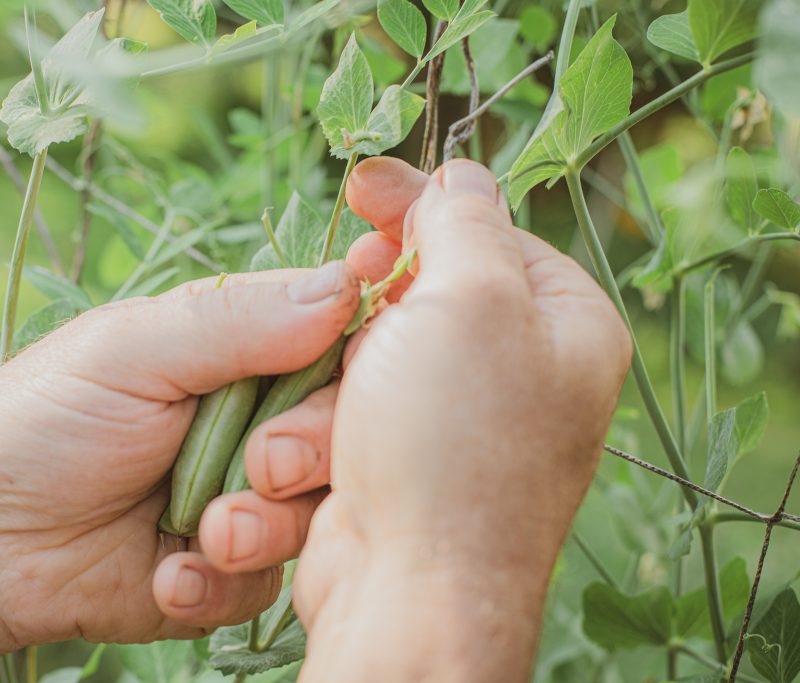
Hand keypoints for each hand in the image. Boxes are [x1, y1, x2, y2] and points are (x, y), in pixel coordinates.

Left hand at [0, 264, 360, 679]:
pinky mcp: (228, 569)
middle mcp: (256, 422)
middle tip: (263, 467)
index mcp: (241, 351)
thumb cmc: (42, 420)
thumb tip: (345, 285)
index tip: (348, 381)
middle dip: (311, 453)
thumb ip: (235, 323)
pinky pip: (267, 583)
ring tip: (204, 533)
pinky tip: (169, 573)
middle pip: (345, 432)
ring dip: (265, 527)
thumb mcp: (131, 352)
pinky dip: (221, 583)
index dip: (358, 364)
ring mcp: (247, 497)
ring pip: (318, 514)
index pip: (339, 341)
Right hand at [199, 158, 631, 681]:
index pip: (488, 230)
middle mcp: (517, 375)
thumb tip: (461, 173)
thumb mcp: (471, 297)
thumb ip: (464, 219)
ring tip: (305, 449)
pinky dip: (311, 441)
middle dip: (356, 315)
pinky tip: (297, 478)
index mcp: (563, 325)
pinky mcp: (398, 470)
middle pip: (419, 297)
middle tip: (333, 315)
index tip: (359, 182)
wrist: (411, 595)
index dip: (421, 200)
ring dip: (318, 397)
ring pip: (362, 362)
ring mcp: (454, 428)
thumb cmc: (453, 442)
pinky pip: (339, 420)